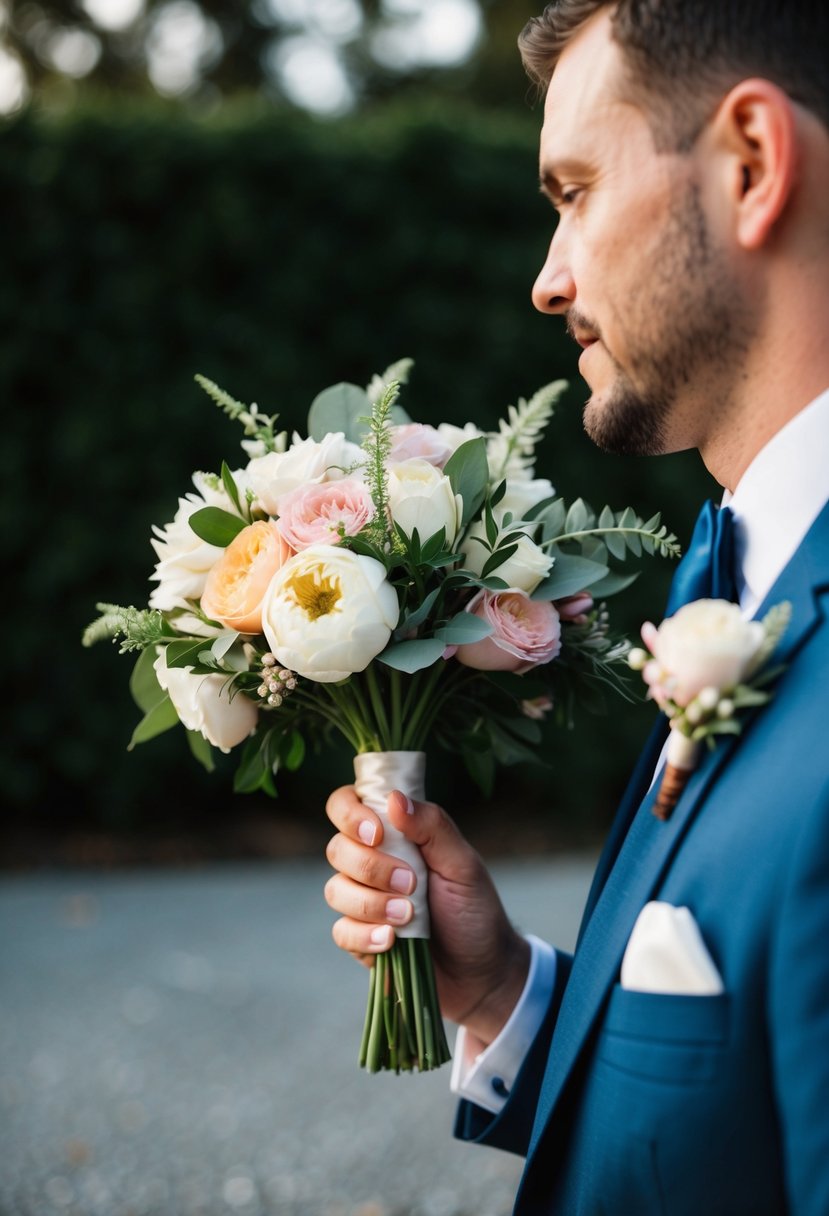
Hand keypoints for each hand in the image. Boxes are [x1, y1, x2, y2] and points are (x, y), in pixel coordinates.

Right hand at [325, 785, 530, 1046]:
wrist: (481, 972)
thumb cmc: (474, 909)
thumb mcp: (463, 864)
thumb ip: (433, 827)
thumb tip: (394, 799)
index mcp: (393, 835)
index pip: (347, 806)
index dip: (350, 814)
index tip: (377, 834)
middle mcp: (370, 863)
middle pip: (337, 849)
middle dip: (371, 867)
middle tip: (410, 883)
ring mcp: (362, 902)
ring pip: (335, 890)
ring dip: (371, 904)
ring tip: (408, 917)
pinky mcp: (359, 939)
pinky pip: (342, 931)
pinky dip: (366, 936)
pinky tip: (392, 941)